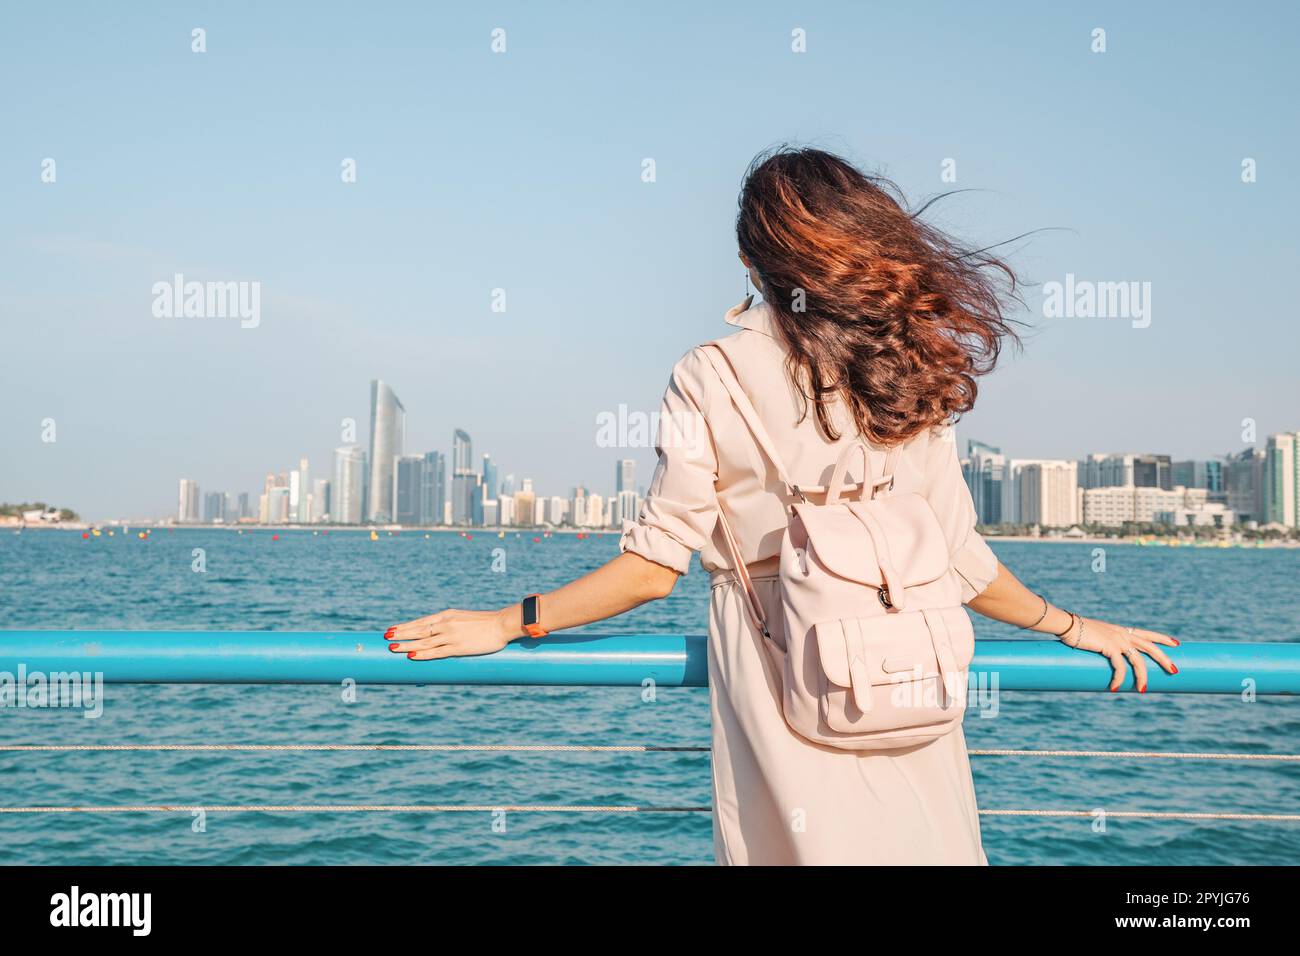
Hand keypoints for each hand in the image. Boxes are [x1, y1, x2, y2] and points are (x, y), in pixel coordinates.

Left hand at [385, 607, 520, 660]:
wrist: (502, 624)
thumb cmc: (486, 623)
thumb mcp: (464, 619)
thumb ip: (452, 625)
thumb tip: (441, 634)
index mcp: (447, 615)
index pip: (421, 622)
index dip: (405, 626)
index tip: (392, 629)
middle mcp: (446, 624)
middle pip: (418, 630)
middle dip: (401, 634)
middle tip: (385, 637)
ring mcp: (451, 636)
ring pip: (423, 642)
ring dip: (406, 645)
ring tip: (392, 648)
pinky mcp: (458, 647)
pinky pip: (436, 652)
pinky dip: (423, 654)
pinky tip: (412, 656)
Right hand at [1062, 616, 1179, 692]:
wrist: (1067, 624)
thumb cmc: (1076, 631)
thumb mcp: (1095, 637)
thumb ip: (1102, 645)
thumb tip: (1103, 657)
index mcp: (1121, 630)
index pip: (1147, 633)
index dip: (1162, 638)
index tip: (1176, 643)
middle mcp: (1123, 633)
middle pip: (1150, 647)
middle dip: (1164, 659)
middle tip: (1175, 671)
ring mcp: (1117, 640)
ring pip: (1138, 660)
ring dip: (1142, 677)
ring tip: (1143, 690)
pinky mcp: (1109, 647)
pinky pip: (1119, 667)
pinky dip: (1118, 679)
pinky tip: (1115, 687)